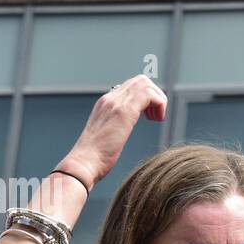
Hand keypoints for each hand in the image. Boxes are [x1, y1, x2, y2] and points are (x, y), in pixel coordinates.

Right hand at [58, 74, 167, 189]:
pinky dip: (159, 105)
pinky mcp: (124, 111)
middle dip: (155, 95)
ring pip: (145, 84)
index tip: (149, 116)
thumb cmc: (95, 156)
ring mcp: (116, 103)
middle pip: (140, 81)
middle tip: (156, 116)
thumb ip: (115, 125)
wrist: (84, 162)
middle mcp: (110, 98)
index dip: (146, 98)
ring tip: (157, 118)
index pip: (131, 87)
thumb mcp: (107, 135)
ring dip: (158, 100)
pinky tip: (157, 120)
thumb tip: (123, 127)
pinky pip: (149, 95)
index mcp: (106, 103)